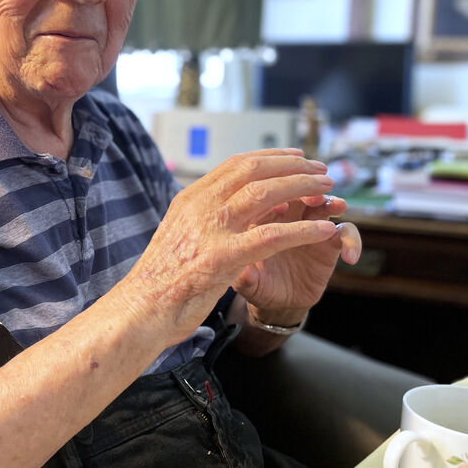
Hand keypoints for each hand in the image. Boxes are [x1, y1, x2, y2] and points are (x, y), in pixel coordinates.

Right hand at [120, 149, 340, 348]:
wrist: (139, 310)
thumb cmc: (159, 281)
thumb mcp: (179, 236)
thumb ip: (202, 219)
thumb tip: (231, 207)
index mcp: (189, 199)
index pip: (236, 165)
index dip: (272, 157)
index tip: (297, 157)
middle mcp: (200, 206)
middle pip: (254, 171)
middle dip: (293, 167)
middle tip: (321, 170)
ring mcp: (210, 230)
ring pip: (265, 194)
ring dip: (302, 189)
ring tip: (328, 191)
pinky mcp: (221, 258)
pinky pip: (272, 236)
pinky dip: (302, 230)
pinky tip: (323, 230)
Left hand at [233, 189, 361, 326]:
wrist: (279, 300)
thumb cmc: (259, 284)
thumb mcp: (248, 284)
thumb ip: (245, 278)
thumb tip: (245, 273)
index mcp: (262, 216)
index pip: (267, 196)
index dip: (274, 199)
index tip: (280, 209)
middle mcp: (287, 214)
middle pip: (297, 189)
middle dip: (307, 187)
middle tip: (316, 194)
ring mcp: (310, 224)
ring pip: (324, 202)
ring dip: (331, 201)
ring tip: (339, 207)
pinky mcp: (330, 241)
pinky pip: (346, 231)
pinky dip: (352, 239)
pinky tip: (350, 257)